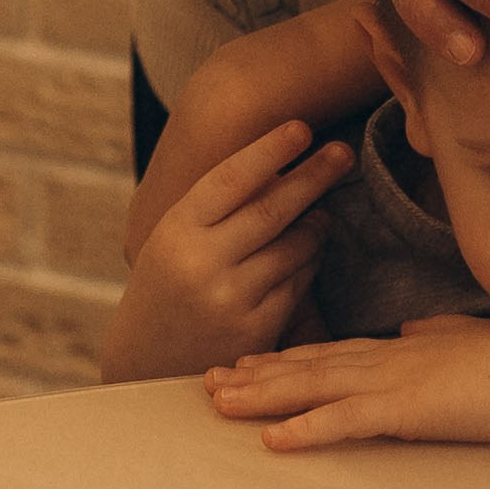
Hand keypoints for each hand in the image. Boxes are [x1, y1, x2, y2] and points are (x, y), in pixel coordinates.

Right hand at [103, 121, 354, 382]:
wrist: (146, 361)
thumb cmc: (170, 281)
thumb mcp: (176, 238)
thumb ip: (219, 205)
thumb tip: (284, 160)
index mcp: (175, 231)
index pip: (230, 179)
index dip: (269, 150)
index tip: (302, 127)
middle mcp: (199, 265)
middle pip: (271, 209)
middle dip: (314, 176)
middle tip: (344, 151)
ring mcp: (228, 300)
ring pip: (294, 246)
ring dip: (316, 224)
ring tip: (321, 212)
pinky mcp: (255, 331)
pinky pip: (299, 282)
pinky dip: (310, 261)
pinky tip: (310, 252)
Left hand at [204, 314, 489, 450]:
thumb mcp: (467, 340)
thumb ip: (434, 335)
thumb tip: (410, 329)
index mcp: (401, 347)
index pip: (330, 352)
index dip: (284, 359)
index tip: (245, 362)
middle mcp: (387, 357)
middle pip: (308, 366)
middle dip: (255, 375)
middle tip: (208, 381)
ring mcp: (394, 381)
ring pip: (314, 386)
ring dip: (264, 396)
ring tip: (219, 402)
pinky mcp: (408, 409)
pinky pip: (346, 420)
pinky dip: (307, 428)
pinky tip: (274, 440)